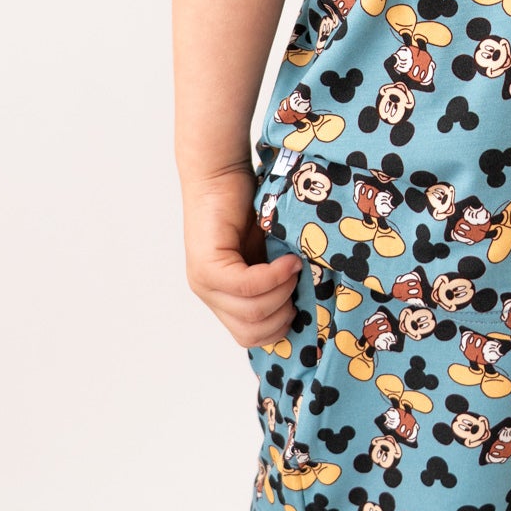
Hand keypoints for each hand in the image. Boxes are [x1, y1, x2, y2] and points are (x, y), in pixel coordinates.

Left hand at [182, 164, 302, 346]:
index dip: (280, 326)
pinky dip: (273, 276)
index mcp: (223, 298)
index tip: (299, 298)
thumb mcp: (269, 254)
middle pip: (251, 333)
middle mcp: (209, 295)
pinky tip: (287, 259)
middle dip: (283, 314)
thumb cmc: (249, 208)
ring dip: (281, 292)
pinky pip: (246, 286)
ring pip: (251, 312)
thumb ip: (278, 281)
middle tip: (297, 282)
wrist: (221, 173)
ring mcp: (204, 283)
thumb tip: (306, 308)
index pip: (250, 337)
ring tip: (293, 264)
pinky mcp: (207, 266)